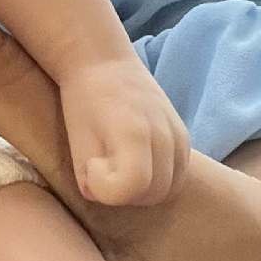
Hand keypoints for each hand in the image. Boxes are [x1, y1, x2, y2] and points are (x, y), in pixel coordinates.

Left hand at [59, 55, 190, 206]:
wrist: (104, 64)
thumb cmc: (83, 100)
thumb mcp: (75, 140)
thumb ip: (88, 179)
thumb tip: (104, 197)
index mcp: (135, 131)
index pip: (131, 187)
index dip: (106, 187)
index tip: (92, 165)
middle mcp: (164, 134)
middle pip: (153, 194)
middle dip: (124, 193)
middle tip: (104, 169)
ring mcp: (179, 135)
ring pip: (168, 190)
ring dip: (141, 190)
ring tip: (119, 167)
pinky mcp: (185, 137)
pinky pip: (178, 176)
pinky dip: (157, 180)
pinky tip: (136, 164)